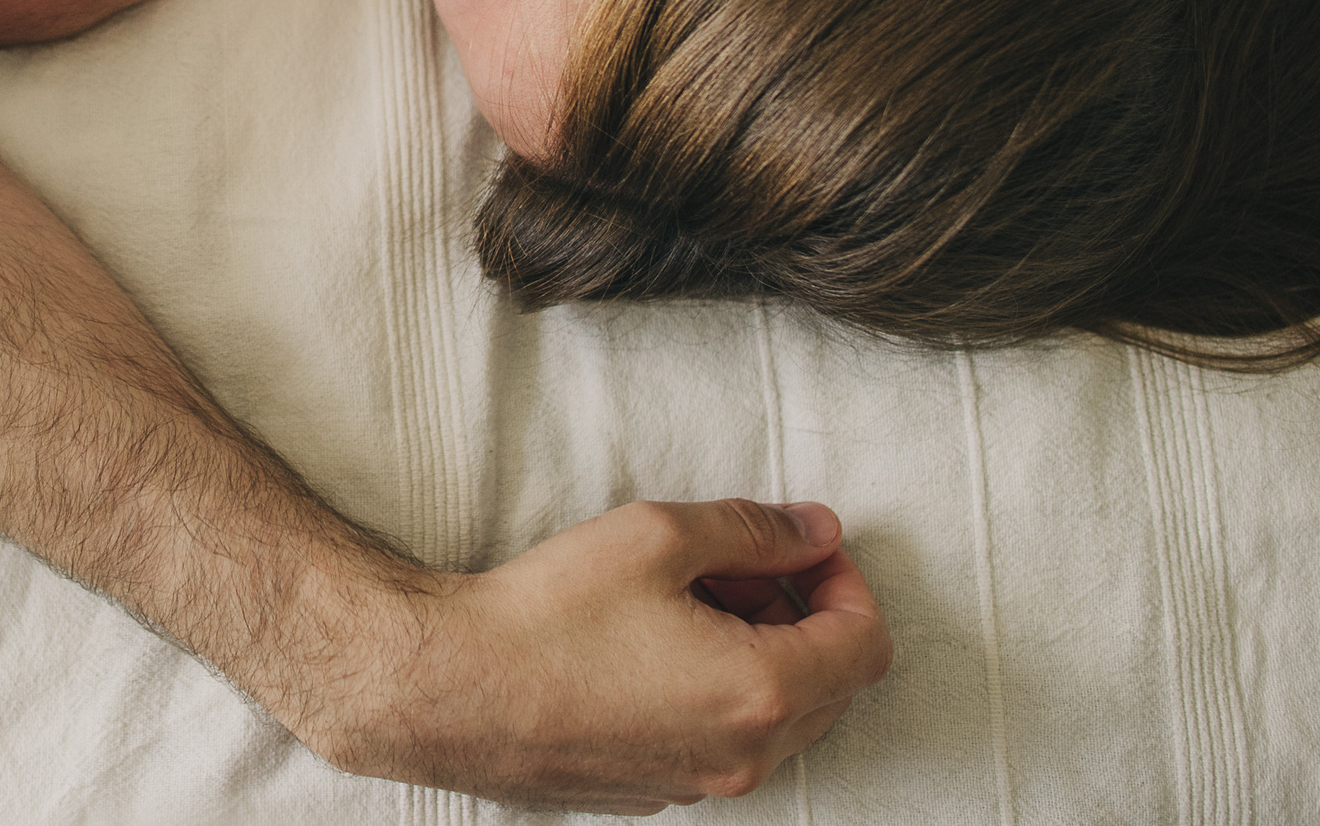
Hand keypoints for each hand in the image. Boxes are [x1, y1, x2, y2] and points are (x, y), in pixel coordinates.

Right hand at [290, 500, 889, 811]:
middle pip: (832, 687)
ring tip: (690, 600)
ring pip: (778, 720)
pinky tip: (655, 647)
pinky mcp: (656, 792)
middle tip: (739, 565)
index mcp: (763, 691)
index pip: (865, 644)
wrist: (454, 688)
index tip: (806, 547)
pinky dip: (719, 693)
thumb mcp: (659, 536)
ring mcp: (700, 783)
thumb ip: (754, 529)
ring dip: (763, 655)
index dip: (848, 583)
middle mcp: (744, 754)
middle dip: (803, 615)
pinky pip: (723, 742)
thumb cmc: (549, 615)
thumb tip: (816, 529)